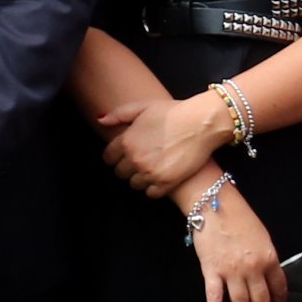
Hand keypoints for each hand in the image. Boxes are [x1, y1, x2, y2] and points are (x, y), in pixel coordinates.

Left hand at [113, 92, 231, 198]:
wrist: (202, 124)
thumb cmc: (174, 112)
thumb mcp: (143, 106)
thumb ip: (119, 114)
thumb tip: (100, 120)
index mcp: (127, 141)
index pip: (108, 158)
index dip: (115, 157)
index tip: (123, 157)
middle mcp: (135, 158)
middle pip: (120, 173)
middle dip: (128, 168)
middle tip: (141, 162)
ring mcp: (150, 172)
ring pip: (134, 184)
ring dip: (141, 179)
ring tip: (152, 169)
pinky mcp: (166, 183)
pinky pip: (151, 194)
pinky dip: (154, 188)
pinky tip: (161, 178)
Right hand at [189, 175, 284, 301]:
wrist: (213, 204)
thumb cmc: (239, 217)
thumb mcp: (263, 237)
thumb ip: (267, 260)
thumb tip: (267, 281)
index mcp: (269, 258)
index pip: (279, 290)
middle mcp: (253, 269)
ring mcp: (231, 272)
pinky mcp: (211, 272)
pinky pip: (214, 298)